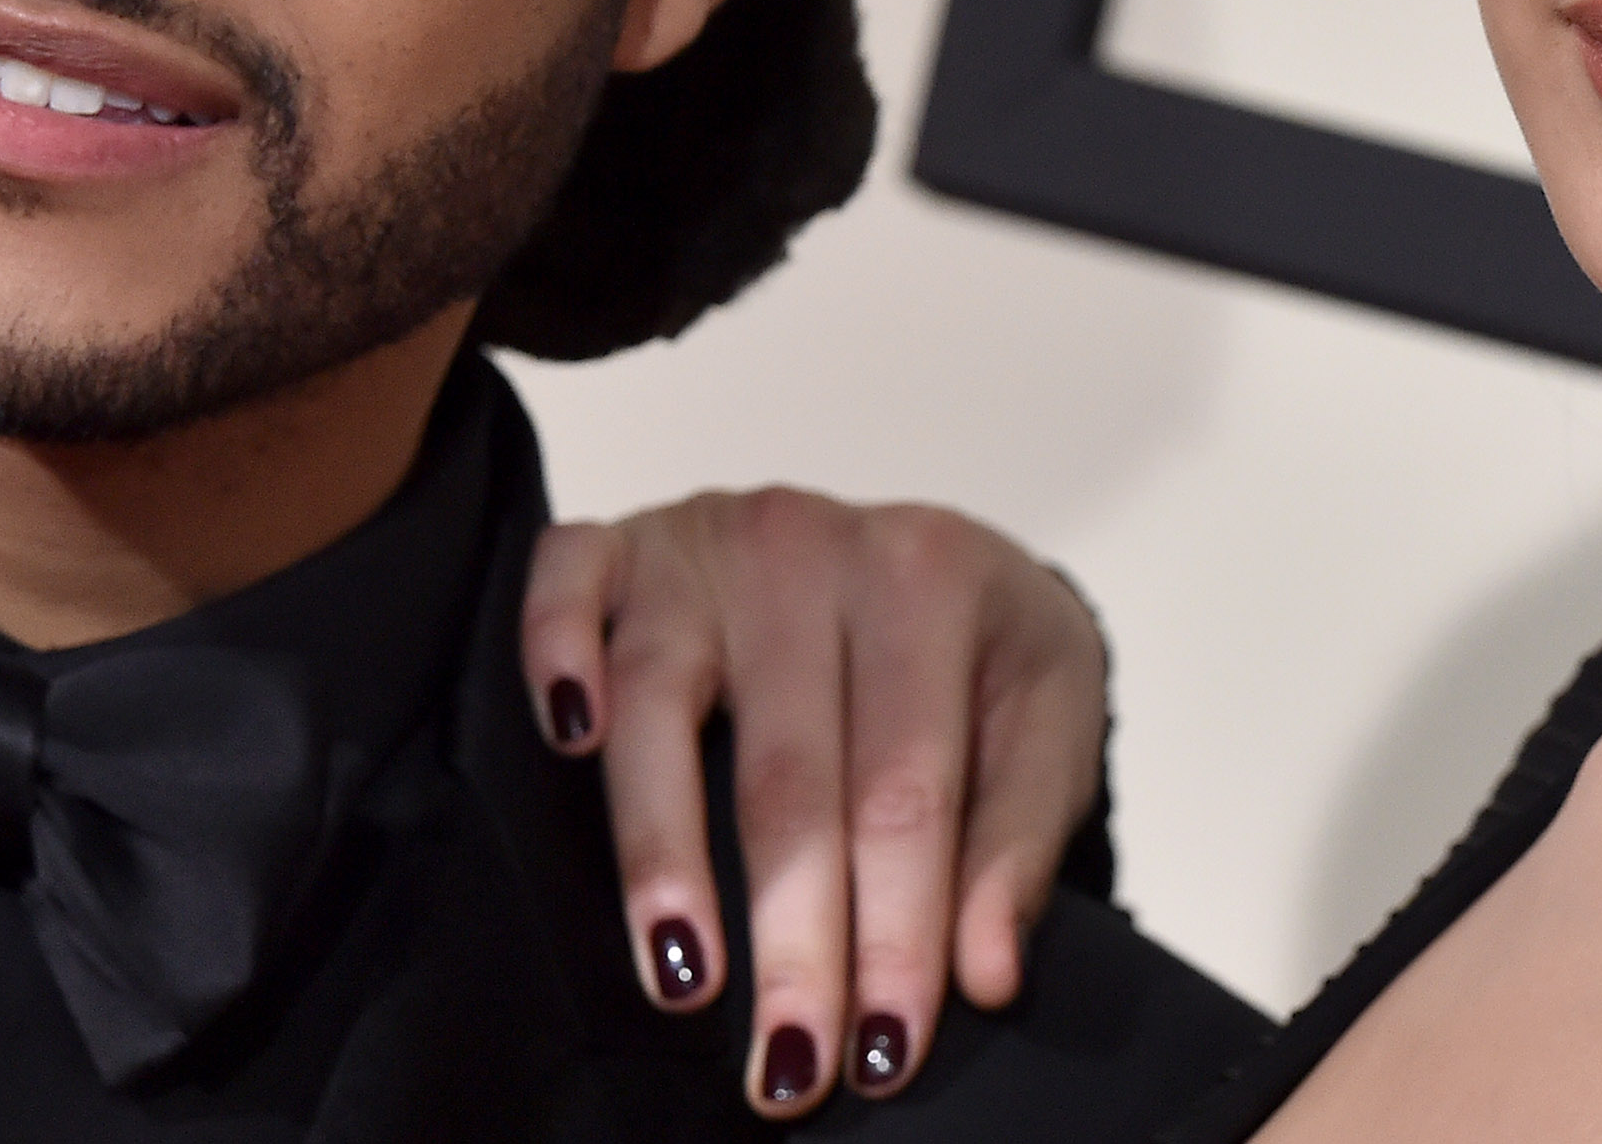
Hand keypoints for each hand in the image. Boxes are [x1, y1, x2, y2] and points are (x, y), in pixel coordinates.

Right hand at [523, 492, 1108, 1116]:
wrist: (939, 551)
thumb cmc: (984, 654)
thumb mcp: (1047, 724)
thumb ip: (1017, 844)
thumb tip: (985, 973)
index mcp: (932, 582)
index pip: (906, 790)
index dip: (897, 931)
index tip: (885, 1052)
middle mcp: (811, 546)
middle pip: (788, 774)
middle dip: (789, 936)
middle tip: (787, 1065)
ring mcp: (707, 535)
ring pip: (663, 703)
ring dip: (663, 852)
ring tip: (681, 977)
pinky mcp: (627, 540)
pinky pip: (568, 575)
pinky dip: (554, 650)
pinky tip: (567, 740)